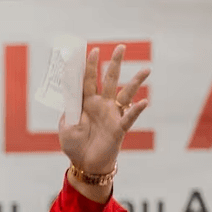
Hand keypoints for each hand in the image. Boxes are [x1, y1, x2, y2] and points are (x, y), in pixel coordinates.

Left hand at [59, 45, 149, 199]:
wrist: (85, 165)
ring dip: (135, 81)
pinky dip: (136, 110)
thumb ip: (67, 112)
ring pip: (125, 94)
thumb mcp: (65, 127)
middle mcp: (101, 104)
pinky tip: (145, 101)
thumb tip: (70, 99)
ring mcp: (112, 115)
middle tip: (120, 46)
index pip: (87, 80)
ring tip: (146, 69)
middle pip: (109, 79)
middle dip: (114, 63)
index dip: (88, 66)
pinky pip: (129, 117)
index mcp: (85, 102)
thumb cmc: (74, 146)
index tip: (89, 50)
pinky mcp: (118, 128)